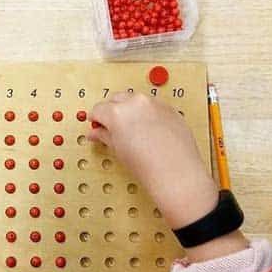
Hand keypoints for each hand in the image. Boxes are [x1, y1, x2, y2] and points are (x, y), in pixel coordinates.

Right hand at [89, 92, 246, 260]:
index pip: (98, 109)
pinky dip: (147, 113)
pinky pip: (152, 106)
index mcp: (117, 112)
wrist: (175, 172)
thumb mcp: (118, 150)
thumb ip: (104, 136)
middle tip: (111, 128)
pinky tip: (148, 131)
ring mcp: (154, 104)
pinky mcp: (169, 109)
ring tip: (132, 131)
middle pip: (116, 99)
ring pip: (135, 100)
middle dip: (111, 110)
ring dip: (129, 110)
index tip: (96, 126)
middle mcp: (135, 103)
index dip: (95, 119)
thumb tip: (96, 132)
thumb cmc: (147, 165)